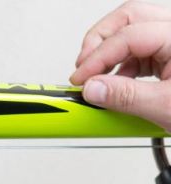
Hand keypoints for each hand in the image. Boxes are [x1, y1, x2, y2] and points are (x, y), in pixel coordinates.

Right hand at [70, 1, 170, 130]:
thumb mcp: (166, 106)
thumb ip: (125, 97)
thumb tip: (93, 89)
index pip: (128, 35)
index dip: (97, 57)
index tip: (81, 79)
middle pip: (129, 17)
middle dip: (100, 40)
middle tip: (83, 66)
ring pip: (132, 28)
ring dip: (109, 51)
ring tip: (97, 76)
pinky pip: (140, 48)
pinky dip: (122, 63)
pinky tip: (115, 82)